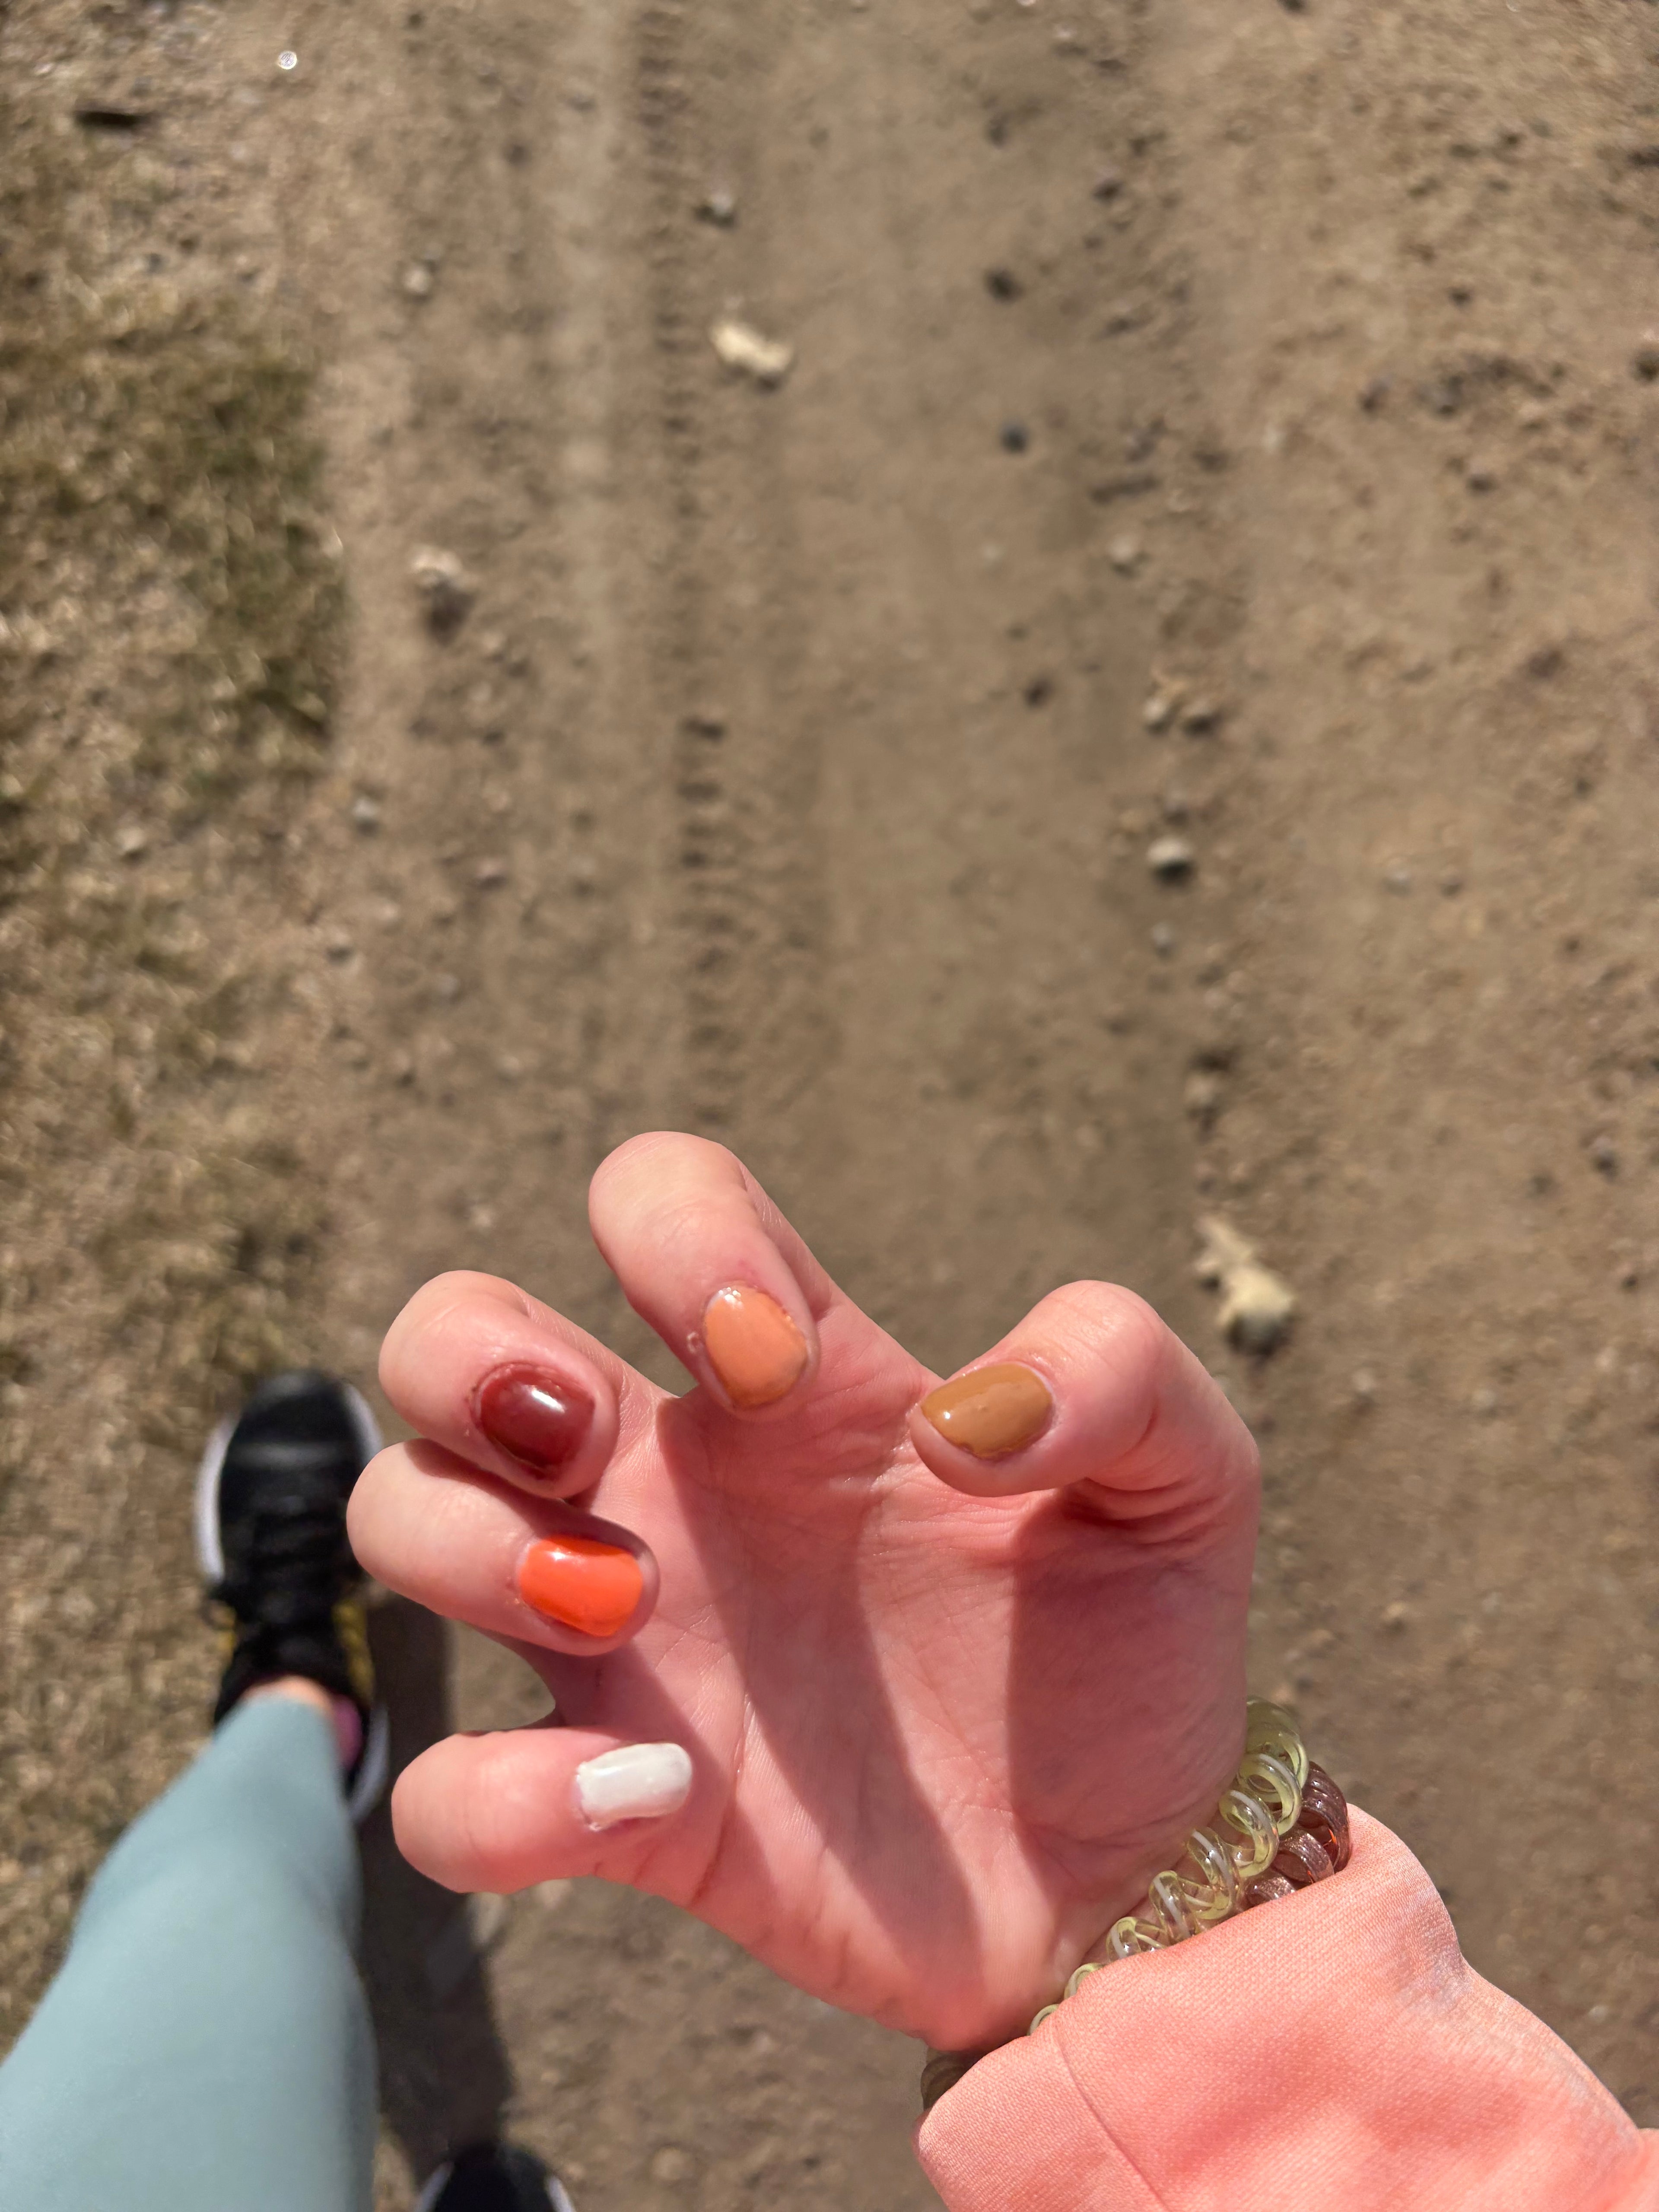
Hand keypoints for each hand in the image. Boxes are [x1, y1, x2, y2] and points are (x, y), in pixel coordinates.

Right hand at [348, 1133, 1258, 2049]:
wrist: (1131, 1863)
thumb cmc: (1133, 1639)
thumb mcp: (1185, 1473)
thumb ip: (1117, 1371)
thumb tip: (966, 1416)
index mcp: (794, 1378)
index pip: (656, 1199)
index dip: (677, 1238)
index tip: (776, 1362)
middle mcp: (676, 1482)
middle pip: (448, 1331)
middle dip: (471, 1353)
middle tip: (595, 1444)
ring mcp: (630, 1636)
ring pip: (406, 1518)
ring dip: (464, 1542)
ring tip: (618, 1607)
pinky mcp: (625, 1805)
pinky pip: (449, 1793)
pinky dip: (502, 1797)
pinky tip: (646, 1795)